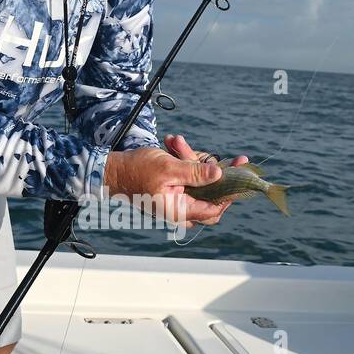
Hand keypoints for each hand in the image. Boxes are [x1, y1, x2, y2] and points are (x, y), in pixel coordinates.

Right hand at [101, 136, 247, 226]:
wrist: (112, 171)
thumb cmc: (135, 171)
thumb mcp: (168, 168)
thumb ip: (195, 172)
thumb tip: (219, 174)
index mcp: (179, 210)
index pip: (215, 208)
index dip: (230, 192)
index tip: (241, 172)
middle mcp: (180, 210)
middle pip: (210, 195)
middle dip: (209, 169)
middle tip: (215, 154)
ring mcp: (176, 201)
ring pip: (199, 183)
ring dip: (191, 159)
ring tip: (175, 143)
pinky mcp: (173, 191)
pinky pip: (188, 178)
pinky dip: (184, 162)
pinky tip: (173, 146)